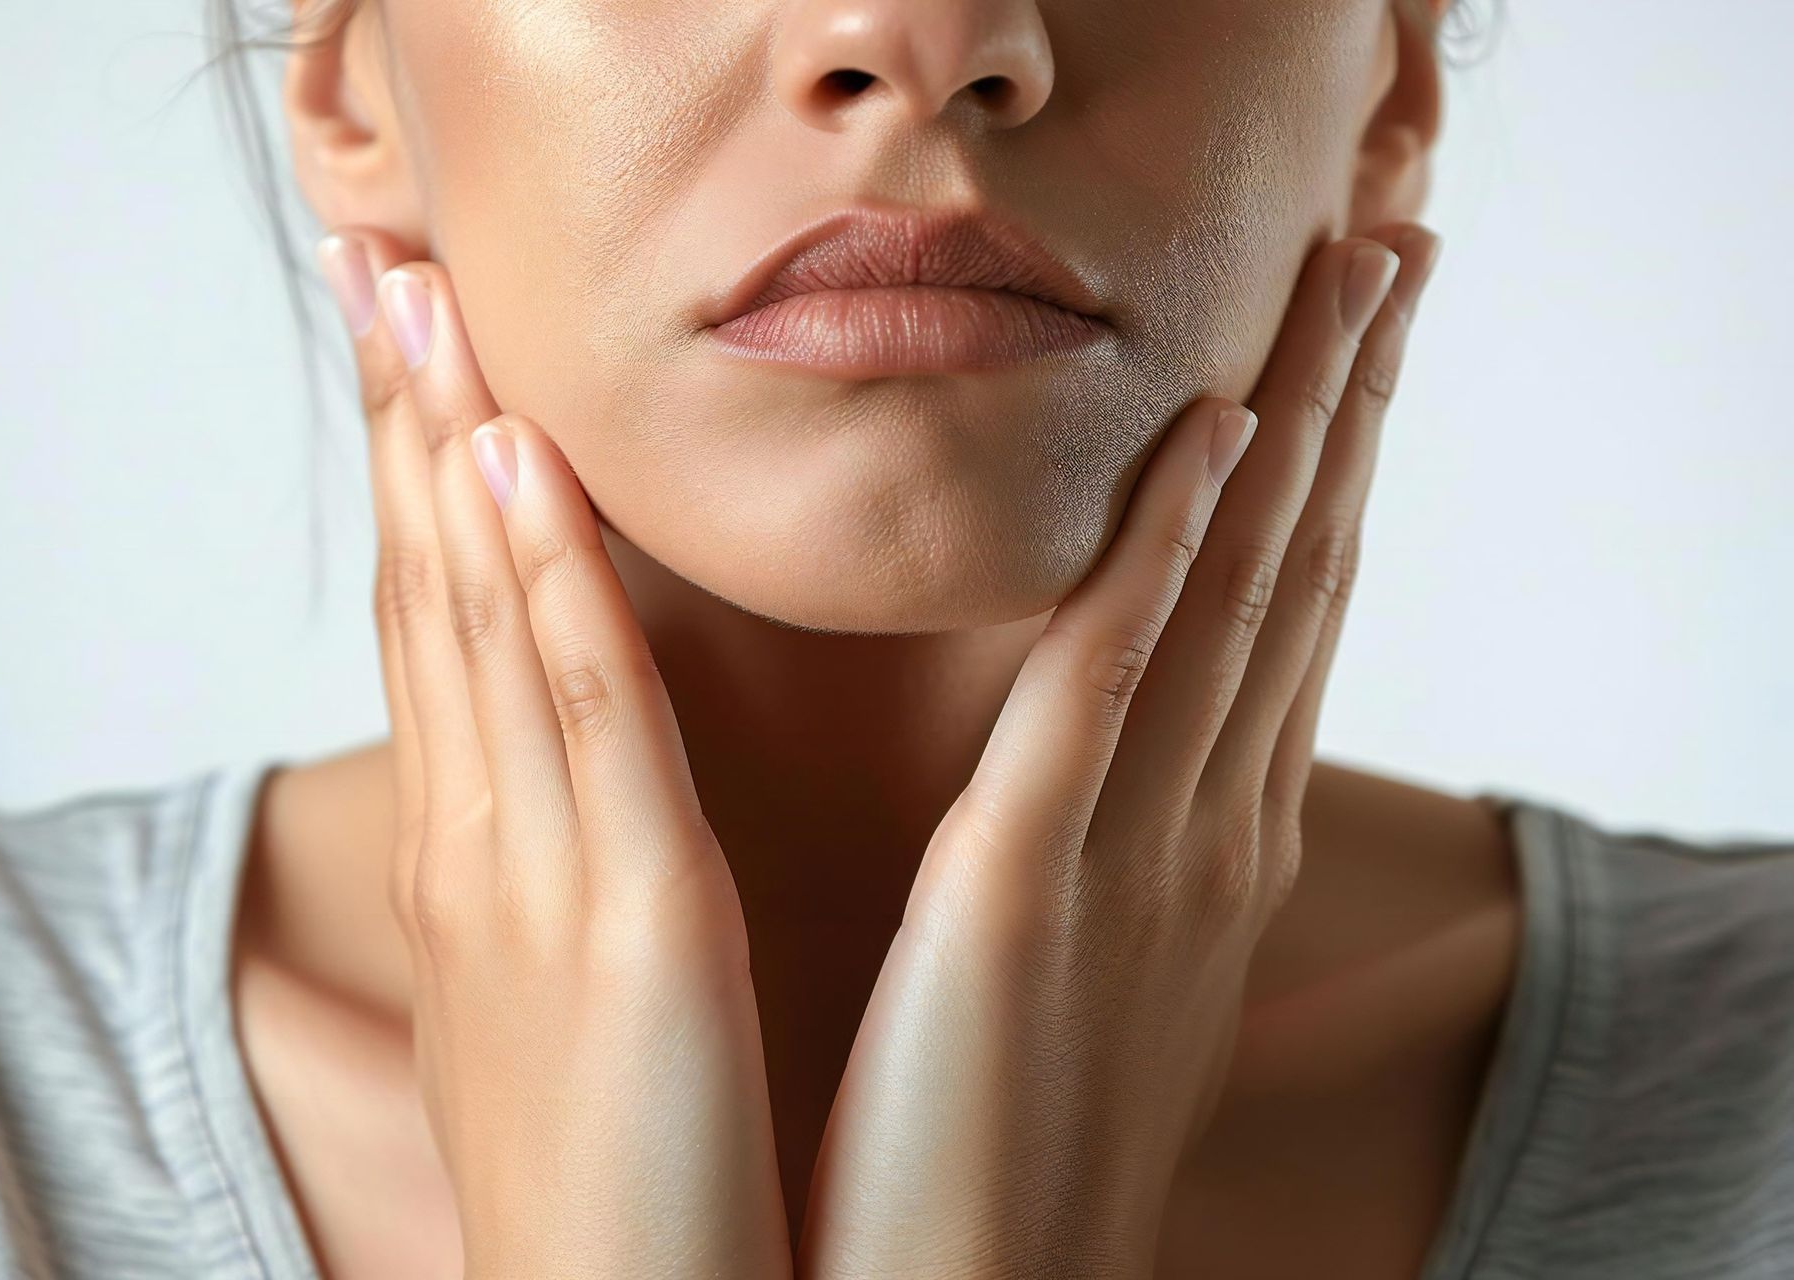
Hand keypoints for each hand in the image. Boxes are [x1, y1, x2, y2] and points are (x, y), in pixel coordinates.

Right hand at [318, 228, 793, 1278]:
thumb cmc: (614, 1174)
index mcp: (483, 864)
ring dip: (447, 453)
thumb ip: (559, 870)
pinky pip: (583, 721)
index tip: (408, 353)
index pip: (437, 634)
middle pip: (429, 598)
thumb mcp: (565, 992)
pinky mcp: (629, 926)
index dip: (415, 483)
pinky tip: (518, 466)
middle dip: (399, 427)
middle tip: (376, 270)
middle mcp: (483, 848)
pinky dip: (545, 583)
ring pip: (477, 625)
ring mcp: (538, 878)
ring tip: (419, 306)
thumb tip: (568, 776)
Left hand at [796, 225, 1442, 1278]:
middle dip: (1350, 409)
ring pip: (1238, 600)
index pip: (1282, 622)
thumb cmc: (1008, 1145)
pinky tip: (1212, 443)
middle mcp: (1206, 833)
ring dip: (1297, 428)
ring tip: (1346, 281)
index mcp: (1207, 850)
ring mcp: (1137, 857)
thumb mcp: (1090, 976)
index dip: (1332, 472)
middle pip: (1295, 578)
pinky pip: (1109, 690)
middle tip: (1391, 253)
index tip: (1354, 348)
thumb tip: (1124, 768)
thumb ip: (1116, 856)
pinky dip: (1167, 558)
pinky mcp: (1031, 890)